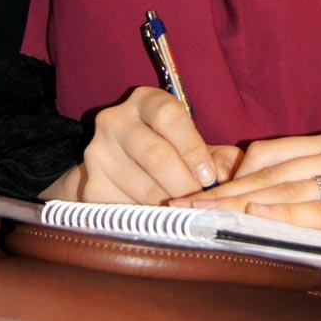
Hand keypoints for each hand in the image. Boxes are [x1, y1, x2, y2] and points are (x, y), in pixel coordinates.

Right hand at [41, 86, 242, 203]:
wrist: (117, 162)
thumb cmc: (167, 149)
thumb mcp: (191, 143)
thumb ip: (218, 156)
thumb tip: (229, 174)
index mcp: (145, 101)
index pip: (169, 116)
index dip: (193, 148)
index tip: (209, 176)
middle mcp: (115, 120)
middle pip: (155, 155)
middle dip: (185, 184)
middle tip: (202, 203)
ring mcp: (98, 152)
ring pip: (142, 187)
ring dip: (171, 206)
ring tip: (188, 215)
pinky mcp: (91, 184)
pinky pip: (126, 208)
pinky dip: (149, 218)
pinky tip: (162, 220)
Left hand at [171, 131, 320, 245]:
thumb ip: (318, 182)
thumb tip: (271, 199)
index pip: (265, 154)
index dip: (224, 170)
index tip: (188, 186)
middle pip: (265, 170)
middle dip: (218, 188)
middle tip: (177, 202)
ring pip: (286, 187)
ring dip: (239, 202)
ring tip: (200, 214)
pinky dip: (287, 213)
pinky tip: (259, 215)